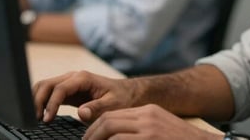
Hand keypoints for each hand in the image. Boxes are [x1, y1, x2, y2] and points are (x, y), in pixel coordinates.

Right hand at [33, 71, 140, 122]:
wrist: (128, 92)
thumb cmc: (122, 97)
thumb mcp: (113, 104)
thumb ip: (97, 107)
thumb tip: (81, 113)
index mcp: (83, 78)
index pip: (60, 88)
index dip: (51, 104)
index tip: (47, 120)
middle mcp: (74, 77)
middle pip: (47, 84)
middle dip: (38, 100)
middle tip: (35, 120)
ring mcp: (69, 82)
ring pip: (45, 86)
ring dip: (37, 100)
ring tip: (35, 118)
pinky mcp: (68, 90)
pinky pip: (49, 92)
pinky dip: (41, 101)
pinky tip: (41, 115)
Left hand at [82, 104, 220, 139]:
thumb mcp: (161, 130)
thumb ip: (141, 131)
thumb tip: (116, 137)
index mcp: (149, 112)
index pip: (114, 114)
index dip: (96, 128)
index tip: (89, 139)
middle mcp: (147, 116)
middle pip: (108, 120)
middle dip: (91, 135)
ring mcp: (149, 128)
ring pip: (110, 130)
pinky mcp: (150, 138)